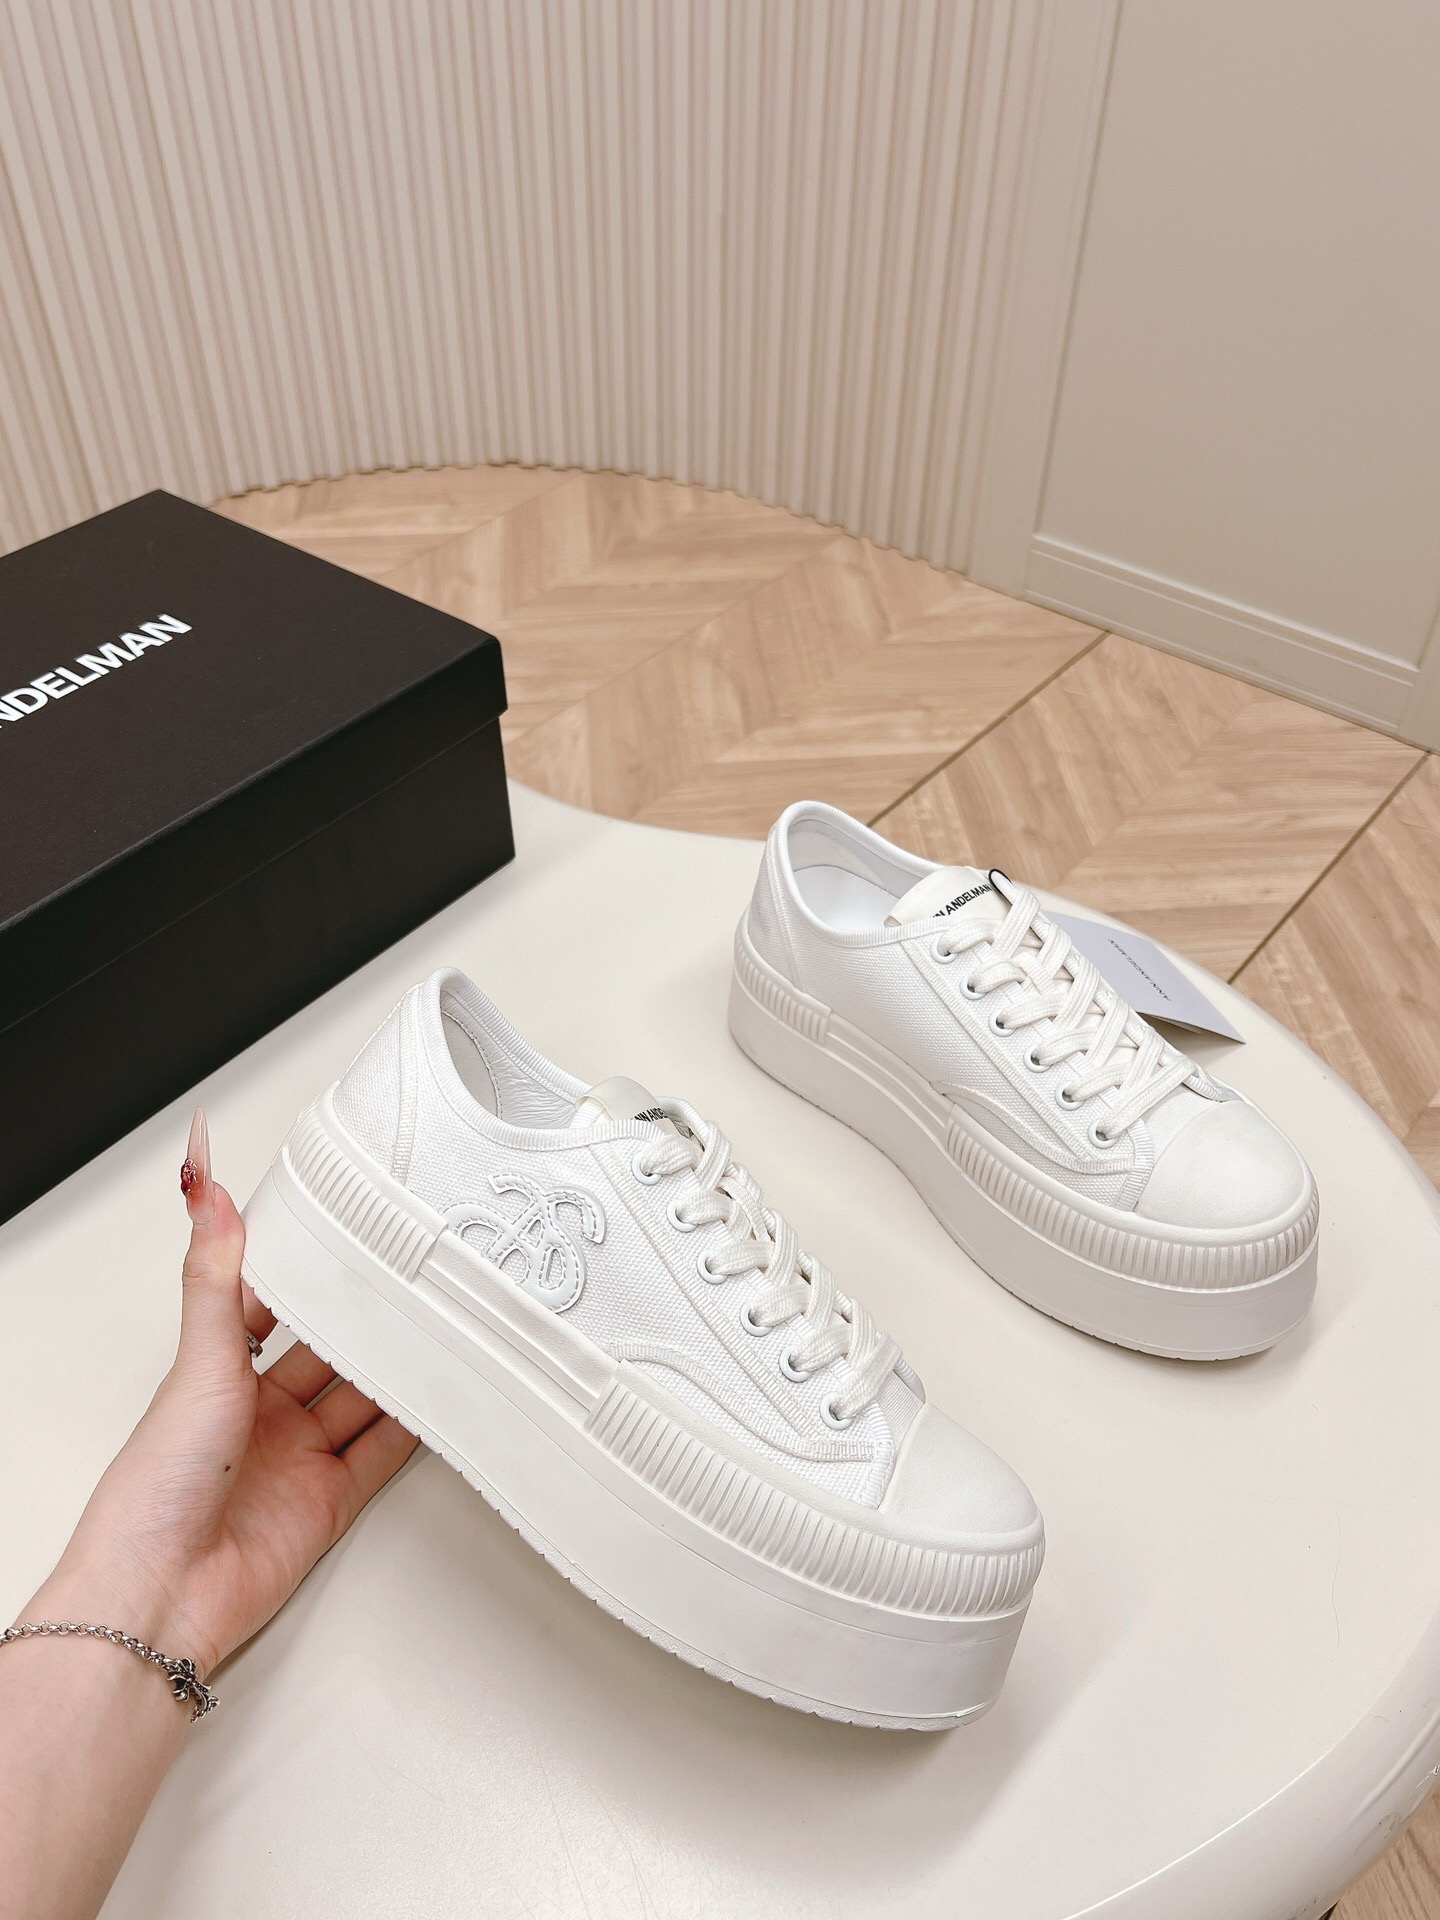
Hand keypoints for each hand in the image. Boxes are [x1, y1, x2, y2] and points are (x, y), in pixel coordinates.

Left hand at [34, 1110, 418, 1675]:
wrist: (163, 1594)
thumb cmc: (156, 1487)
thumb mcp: (197, 1362)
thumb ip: (216, 1278)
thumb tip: (204, 1195)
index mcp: (218, 1376)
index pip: (271, 1310)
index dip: (308, 1276)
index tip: (346, 1237)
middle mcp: (259, 1416)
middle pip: (327, 1355)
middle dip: (365, 1320)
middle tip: (412, 1278)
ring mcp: (296, 1459)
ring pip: (360, 1399)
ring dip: (395, 1370)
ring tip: (439, 1327)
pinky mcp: (327, 1503)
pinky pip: (380, 1454)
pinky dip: (411, 1428)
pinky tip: (436, 1400)